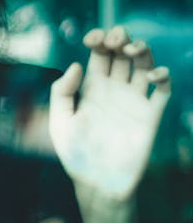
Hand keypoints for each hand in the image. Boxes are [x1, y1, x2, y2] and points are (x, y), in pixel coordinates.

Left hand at [49, 26, 170, 199]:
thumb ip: (62, 92)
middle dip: (121, 38)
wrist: (99, 184)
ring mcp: (134, 101)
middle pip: (122, 53)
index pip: (99, 53)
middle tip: (116, 38)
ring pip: (143, 65)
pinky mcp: (151, 116)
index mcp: (92, 88)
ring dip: (142, 50)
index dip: (99, 39)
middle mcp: (115, 90)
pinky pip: (162, 91)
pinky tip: (152, 75)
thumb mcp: (60, 123)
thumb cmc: (76, 156)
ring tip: (133, 49)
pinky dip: (162, 76)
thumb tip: (76, 64)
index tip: (93, 38)